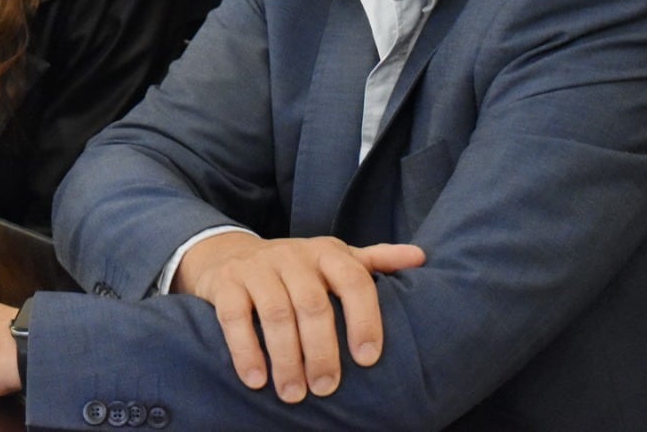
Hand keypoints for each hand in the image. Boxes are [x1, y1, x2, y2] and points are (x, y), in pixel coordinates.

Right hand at [171, 232, 424, 403]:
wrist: (228, 255)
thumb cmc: (295, 268)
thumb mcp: (333, 258)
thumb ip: (374, 260)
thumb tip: (421, 257)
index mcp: (325, 253)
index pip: (353, 280)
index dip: (364, 319)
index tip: (367, 360)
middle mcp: (291, 256)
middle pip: (312, 304)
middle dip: (321, 350)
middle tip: (325, 388)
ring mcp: (256, 268)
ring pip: (275, 313)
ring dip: (286, 358)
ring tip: (293, 394)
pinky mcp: (225, 284)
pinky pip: (234, 317)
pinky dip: (246, 349)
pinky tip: (255, 379)